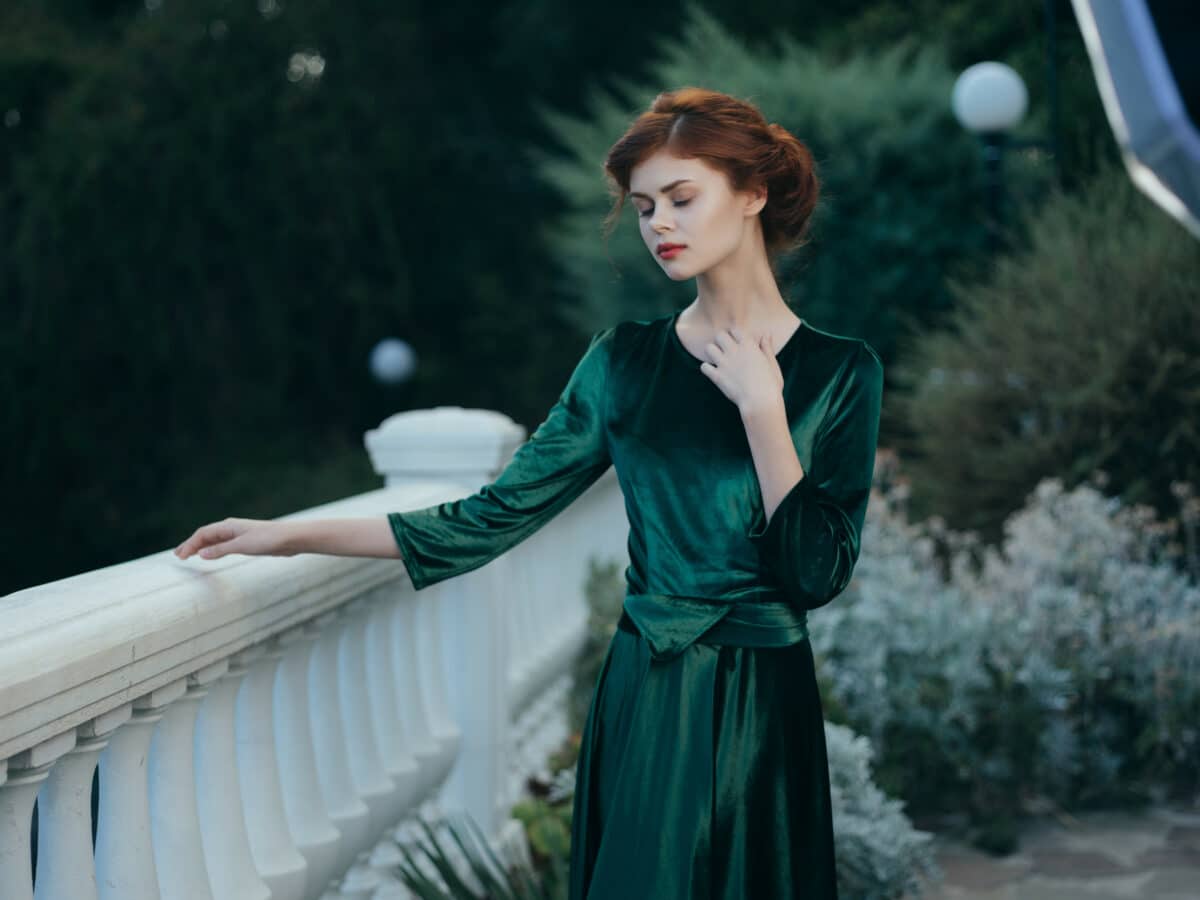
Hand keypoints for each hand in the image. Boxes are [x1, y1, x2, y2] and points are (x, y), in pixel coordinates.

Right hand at [174, 517, 291, 560]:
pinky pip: (223, 545)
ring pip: (214, 540)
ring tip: (189, 555)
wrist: (290, 539)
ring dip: (201, 547)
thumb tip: (201, 553)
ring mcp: (238, 535)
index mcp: (228, 526)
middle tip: (178, 555)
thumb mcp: (242, 546)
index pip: (203, 534)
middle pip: (206, 536)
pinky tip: (211, 555)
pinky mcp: (246, 542)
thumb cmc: (268, 540)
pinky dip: (213, 549)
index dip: (189, 544)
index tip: (180, 556)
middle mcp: (231, 528)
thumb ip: (221, 549)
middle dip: (191, 544)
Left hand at [698, 327, 783, 414]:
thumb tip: (766, 334)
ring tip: (718, 359)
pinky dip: (706, 369)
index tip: (737, 341)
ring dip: (712, 352)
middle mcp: (734, 351)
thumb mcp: (772, 364)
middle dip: (721, 340)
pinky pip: (704, 367)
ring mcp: (724, 363)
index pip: (735, 329)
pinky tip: (713, 372)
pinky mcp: (717, 376)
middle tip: (725, 349)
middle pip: (720, 335)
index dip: (734, 334)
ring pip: (709, 348)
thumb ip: (767, 348)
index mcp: (749, 346)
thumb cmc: (770, 385)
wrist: (760, 402)